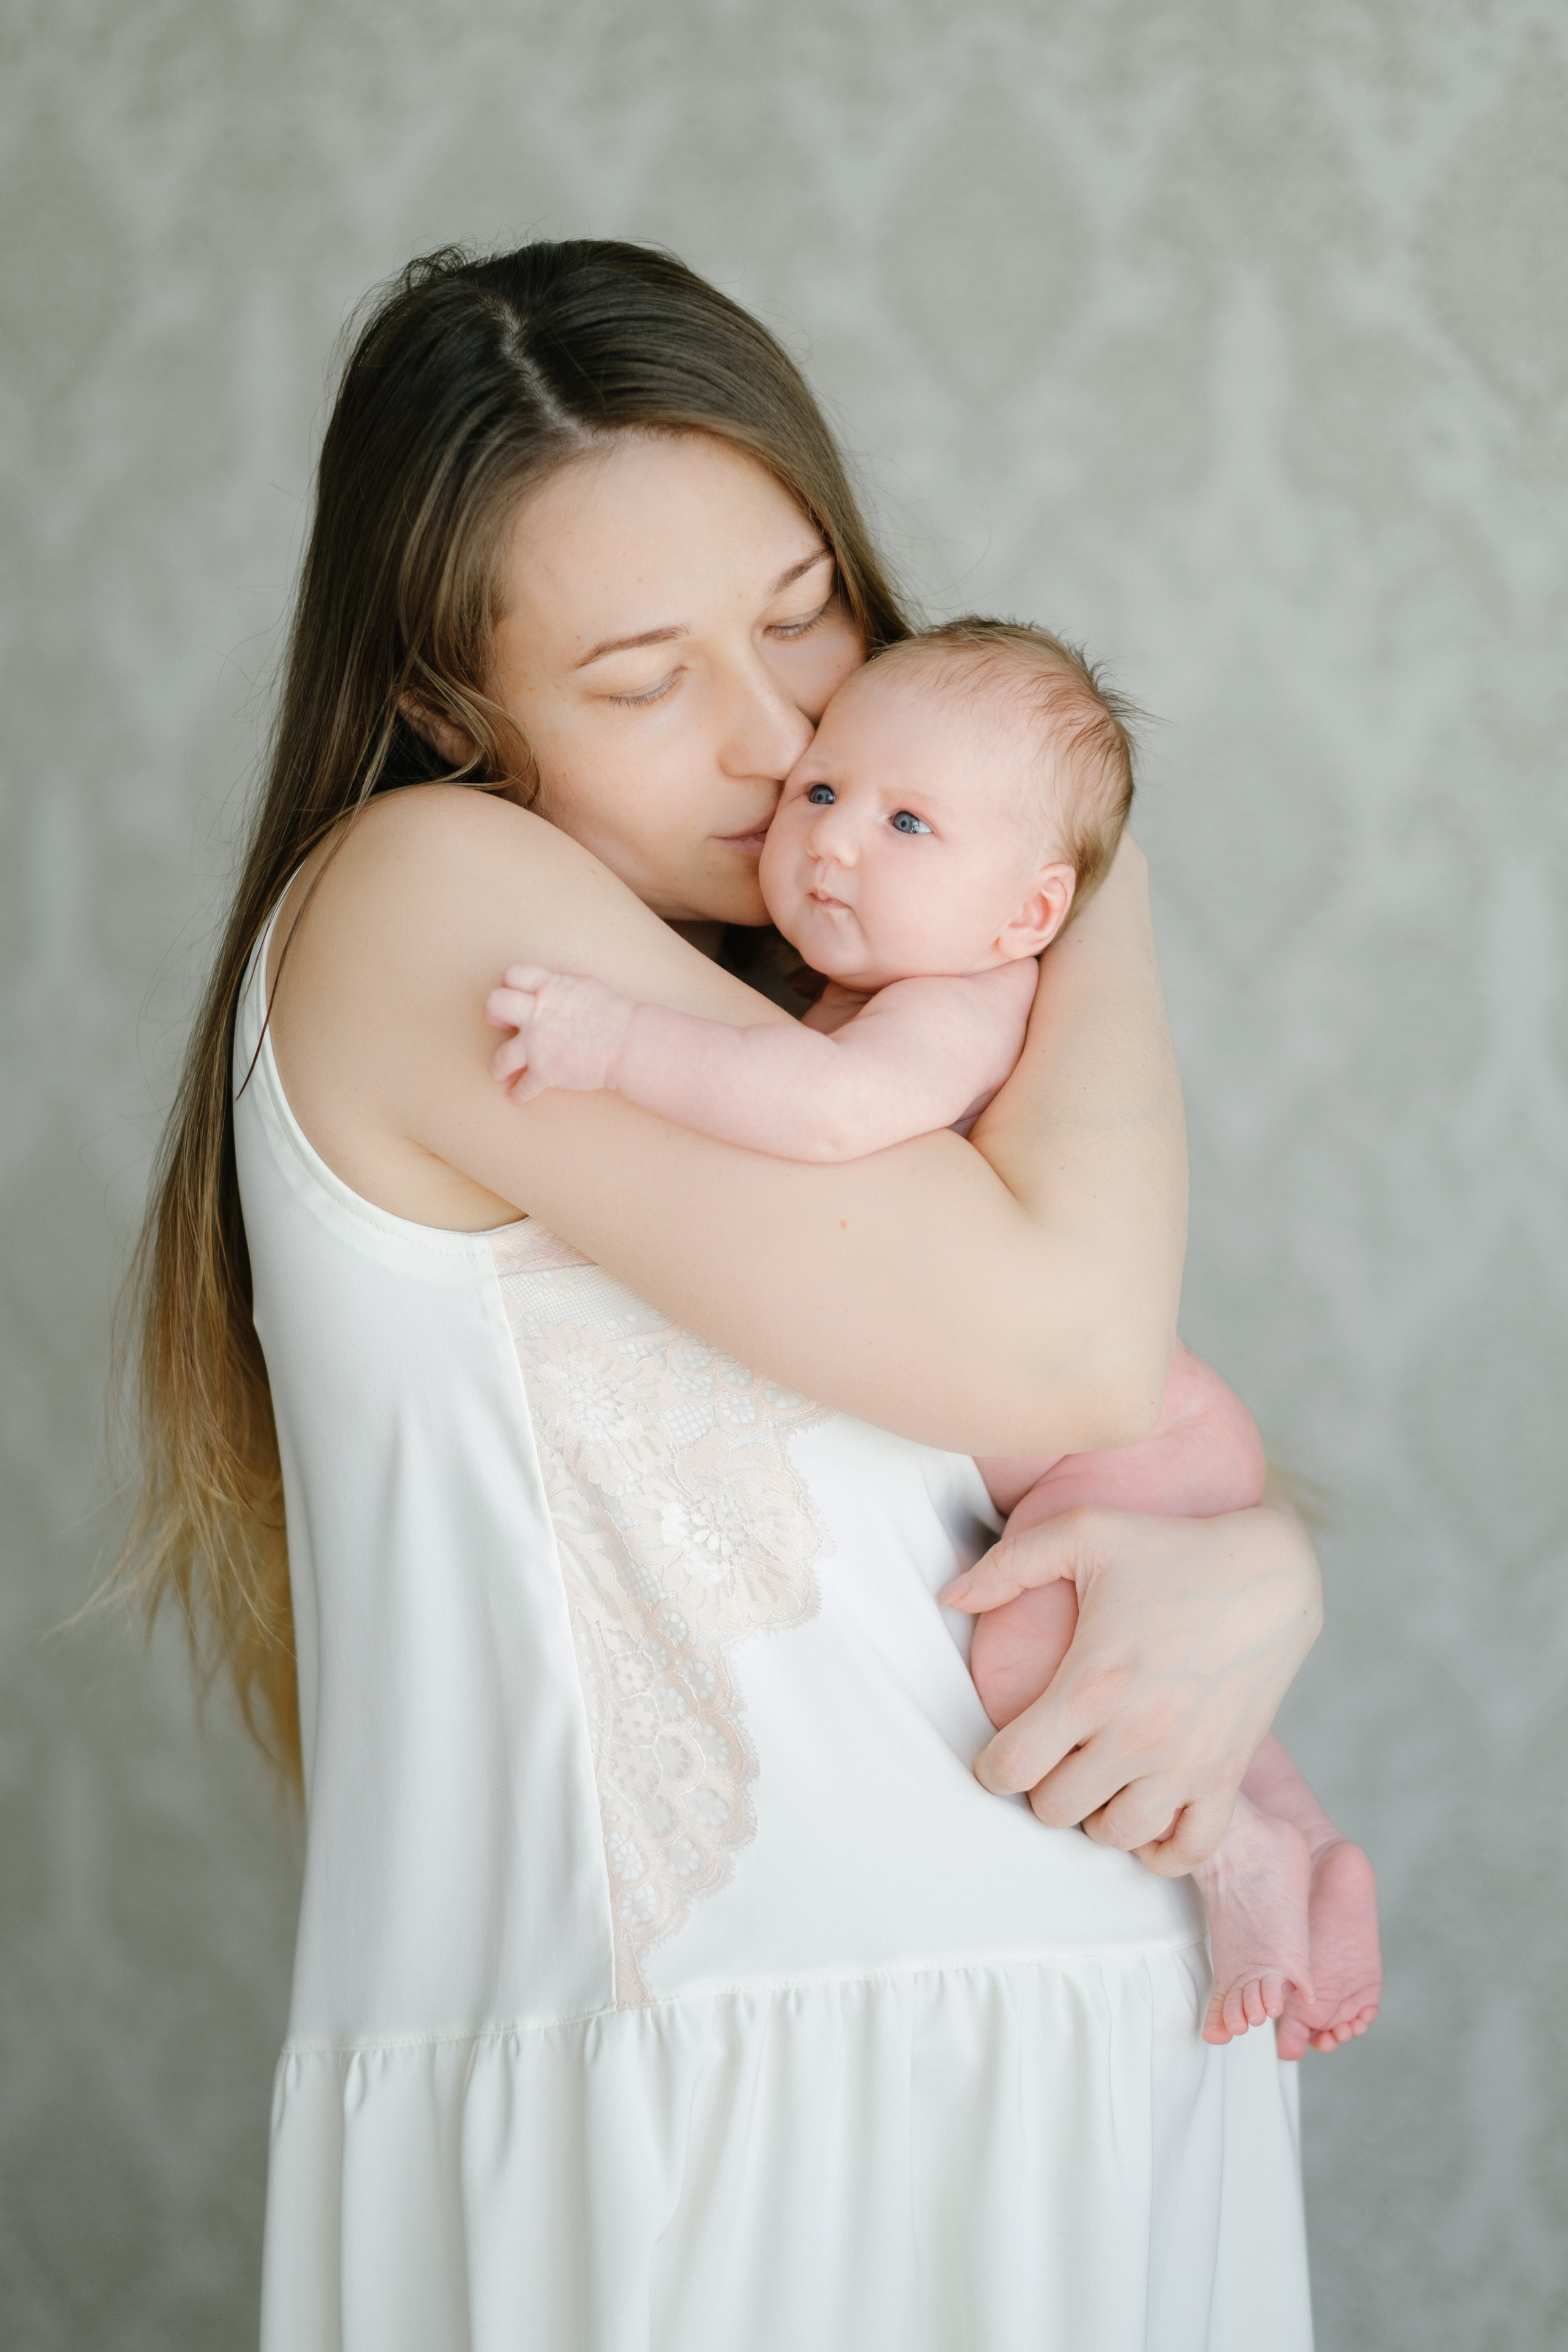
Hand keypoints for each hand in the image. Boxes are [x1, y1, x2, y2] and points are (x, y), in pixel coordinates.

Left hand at [485, 963, 637, 1102]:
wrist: (630, 1044)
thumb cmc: (615, 1015)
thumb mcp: (584, 987)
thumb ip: (560, 988)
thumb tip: (550, 990)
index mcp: (550, 987)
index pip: (514, 974)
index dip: (510, 985)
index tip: (514, 996)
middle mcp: (538, 1013)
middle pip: (495, 1005)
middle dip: (492, 1015)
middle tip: (499, 1024)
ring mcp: (538, 1044)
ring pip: (500, 1057)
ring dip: (498, 1066)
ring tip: (500, 1072)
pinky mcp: (545, 1072)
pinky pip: (523, 1087)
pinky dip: (519, 1094)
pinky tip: (516, 1097)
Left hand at [939, 1504, 1321, 1872]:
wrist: (1271, 1574)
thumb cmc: (1171, 1548)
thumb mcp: (1085, 1532)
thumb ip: (1008, 1564)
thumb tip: (948, 1597)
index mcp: (1091, 1685)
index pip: (1012, 1770)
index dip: (993, 1767)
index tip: (1003, 1749)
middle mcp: (1136, 1736)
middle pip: (1056, 1811)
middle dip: (1043, 1787)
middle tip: (1054, 1755)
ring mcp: (1186, 1763)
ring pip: (1115, 1837)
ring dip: (1096, 1814)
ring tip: (1097, 1775)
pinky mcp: (1228, 1775)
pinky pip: (1188, 1852)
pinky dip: (1160, 1848)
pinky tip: (1145, 1810)